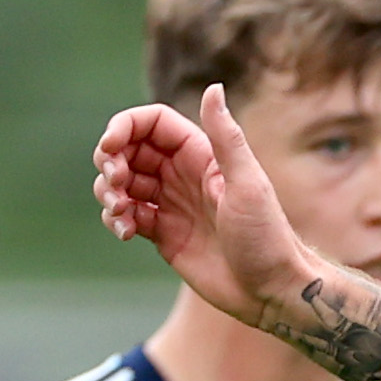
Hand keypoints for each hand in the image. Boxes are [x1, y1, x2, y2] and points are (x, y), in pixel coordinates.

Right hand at [94, 86, 318, 325]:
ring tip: (121, 213)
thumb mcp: (248, 184)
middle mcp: (182, 175)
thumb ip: (227, 138)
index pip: (150, 123)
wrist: (272, 292)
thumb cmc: (267, 238)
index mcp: (201, 155)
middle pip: (128, 150)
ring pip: (121, 183)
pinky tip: (127, 232)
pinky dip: (116, 219)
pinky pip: (126, 215)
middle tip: (115, 184)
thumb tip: (214, 87)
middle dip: (110, 161)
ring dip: (108, 192)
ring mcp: (171, 204)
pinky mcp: (163, 233)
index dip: (123, 127)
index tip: (110, 148)